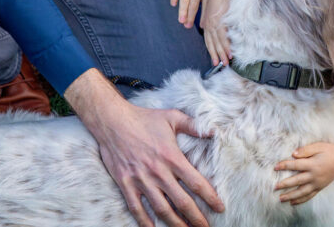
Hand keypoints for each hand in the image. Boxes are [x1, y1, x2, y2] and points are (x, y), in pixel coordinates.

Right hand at [65, 70, 223, 226]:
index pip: (196, 183)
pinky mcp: (126, 184)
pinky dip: (144, 222)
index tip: (220, 208)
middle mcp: (159, 172)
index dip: (210, 198)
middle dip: (196, 218)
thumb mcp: (172, 117)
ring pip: (161, 209)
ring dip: (175, 224)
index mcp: (172, 157)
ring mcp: (141, 180)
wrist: (113, 121)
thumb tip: (214, 131)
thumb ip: (194, 125)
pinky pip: (136, 208)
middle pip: (182, 202)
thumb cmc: (145, 118)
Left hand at [200, 0, 250, 65]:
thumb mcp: (222, 2)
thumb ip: (221, 13)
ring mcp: (213, 20)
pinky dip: (225, 46)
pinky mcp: (219, 18)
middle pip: (211, 41)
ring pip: (216, 41)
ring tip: (225, 63)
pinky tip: (229, 53)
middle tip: (219, 64)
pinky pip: (222, 35)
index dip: (213, 46)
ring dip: (221, 53)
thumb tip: (223, 22)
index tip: (216, 56)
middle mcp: (209, 20)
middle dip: (215, 53)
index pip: (209, 35)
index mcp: (209, 16)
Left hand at [274, 142, 333, 204]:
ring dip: (291, 196)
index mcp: (313, 164)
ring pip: (302, 192)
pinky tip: (293, 202)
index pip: (295, 165)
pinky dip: (301, 200)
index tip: (275, 167)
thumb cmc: (330, 151)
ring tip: (281, 198)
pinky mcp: (320, 187)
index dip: (285, 165)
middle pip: (297, 181)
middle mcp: (314, 175)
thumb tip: (294, 154)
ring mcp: (317, 183)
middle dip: (285, 184)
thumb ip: (305, 150)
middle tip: (275, 187)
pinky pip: (309, 195)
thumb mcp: (318, 146)